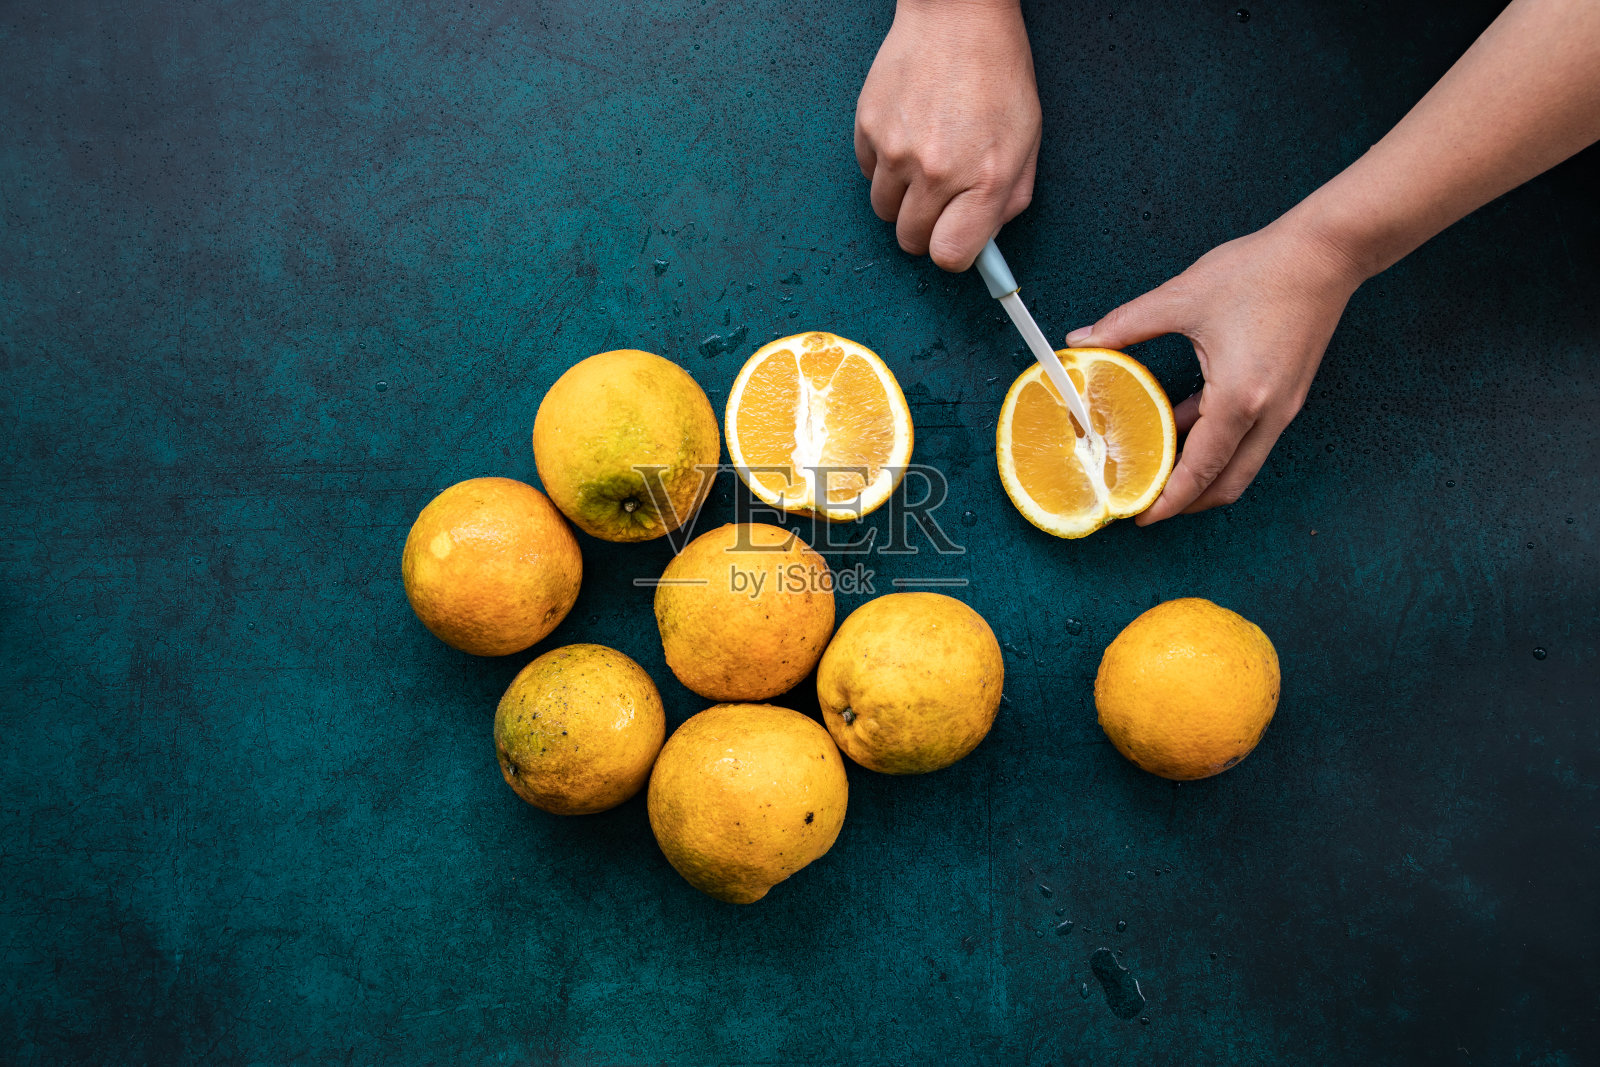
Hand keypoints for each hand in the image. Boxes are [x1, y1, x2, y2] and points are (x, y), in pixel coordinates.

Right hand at [854, 0, 1041, 271]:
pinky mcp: (868, 129)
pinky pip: (869, 174)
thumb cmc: (998, 73)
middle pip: (912, 240)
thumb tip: (983, 242)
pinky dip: (884, 165)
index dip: (953, 252)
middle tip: (942, 199)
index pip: (950, 256)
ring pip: (885, 211)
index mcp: (984, 179)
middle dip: (927, 228)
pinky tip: (907, 135)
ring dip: (902, 198)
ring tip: (924, 161)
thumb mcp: (1025, 142)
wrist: (958, 15)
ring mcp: (897, 151)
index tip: (956, 241)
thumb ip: (1006, 200)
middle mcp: (937, 171)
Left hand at [1065, 217, 1367, 523]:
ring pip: (1240, 464)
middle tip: (1147, 505)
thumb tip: (1082, 340)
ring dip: (1202, 476)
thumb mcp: (1182, 297)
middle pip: (1227, 484)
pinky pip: (1247, 436)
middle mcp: (1268, 414)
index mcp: (1240, 398)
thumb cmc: (1261, 271)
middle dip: (1187, 503)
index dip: (1168, 500)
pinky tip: (1180, 426)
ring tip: (1158, 471)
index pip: (1200, 471)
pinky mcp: (1286, 395)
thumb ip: (1126, 325)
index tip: (1140, 516)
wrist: (1325, 252)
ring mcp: (1282, 407)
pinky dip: (1216, 444)